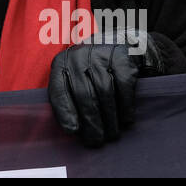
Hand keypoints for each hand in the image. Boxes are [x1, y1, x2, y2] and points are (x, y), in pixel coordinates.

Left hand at [49, 30, 163, 147]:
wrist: (122, 45)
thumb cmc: (93, 70)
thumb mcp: (75, 77)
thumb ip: (69, 96)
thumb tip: (72, 129)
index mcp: (62, 62)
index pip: (59, 90)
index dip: (65, 112)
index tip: (73, 131)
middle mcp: (78, 55)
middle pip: (83, 94)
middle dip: (90, 121)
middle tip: (97, 140)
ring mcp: (101, 53)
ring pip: (104, 92)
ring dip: (109, 118)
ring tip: (112, 134)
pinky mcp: (122, 57)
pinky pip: (123, 86)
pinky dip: (125, 106)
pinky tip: (126, 120)